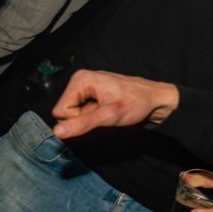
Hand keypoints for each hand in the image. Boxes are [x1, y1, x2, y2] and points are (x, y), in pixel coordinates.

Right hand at [51, 69, 179, 138]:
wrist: (155, 99)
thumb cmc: (136, 104)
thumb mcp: (110, 116)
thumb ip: (83, 123)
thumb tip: (57, 131)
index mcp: (80, 80)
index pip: (60, 111)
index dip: (77, 119)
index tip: (99, 114)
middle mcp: (79, 80)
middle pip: (65, 112)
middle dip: (83, 118)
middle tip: (105, 113)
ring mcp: (85, 87)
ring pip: (73, 113)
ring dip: (89, 118)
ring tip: (107, 111)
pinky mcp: (90, 94)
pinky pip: (82, 111)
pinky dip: (93, 115)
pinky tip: (107, 110)